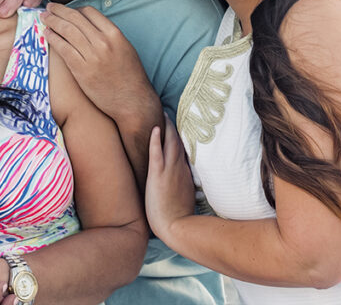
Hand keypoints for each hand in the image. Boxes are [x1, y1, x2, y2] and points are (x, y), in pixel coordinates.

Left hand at [41, 3, 155, 121]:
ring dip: (53, 21)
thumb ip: (108, 35)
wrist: (132, 101)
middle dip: (59, 11)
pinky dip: (53, 39)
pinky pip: (63, 48)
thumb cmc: (130, 75)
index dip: (75, 9)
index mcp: (115, 34)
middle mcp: (103, 42)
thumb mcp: (125, 47)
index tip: (67, 11)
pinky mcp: (81, 70)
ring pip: (67, 31)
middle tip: (49, 7)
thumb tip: (88, 24)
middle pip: (75, 18)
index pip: (90, 12)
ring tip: (44, 17)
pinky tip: (47, 34)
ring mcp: (91, 56)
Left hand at [145, 116, 195, 241]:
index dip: (180, 139)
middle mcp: (180, 169)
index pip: (183, 152)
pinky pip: (157, 154)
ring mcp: (170, 171)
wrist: (176, 227)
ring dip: (166, 128)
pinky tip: (154, 128)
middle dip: (173, 127)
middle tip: (169, 112)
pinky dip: (156, 140)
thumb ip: (183, 186)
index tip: (177, 128)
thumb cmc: (178, 217)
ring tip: (163, 114)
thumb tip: (184, 181)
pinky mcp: (158, 175)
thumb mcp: (184, 197)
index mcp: (185, 174)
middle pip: (178, 143)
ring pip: (170, 144)